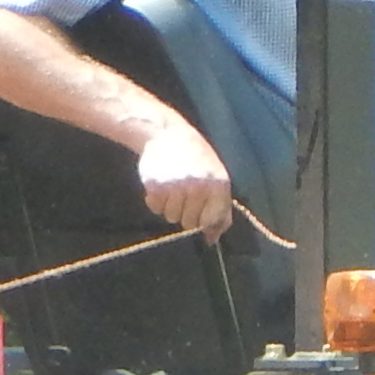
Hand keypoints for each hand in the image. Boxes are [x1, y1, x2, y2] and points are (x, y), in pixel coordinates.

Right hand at [134, 119, 235, 235]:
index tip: (199, 209)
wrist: (169, 135)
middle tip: (184, 194)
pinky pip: (155, 208)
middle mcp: (198, 187)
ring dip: (170, 207)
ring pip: (171, 217)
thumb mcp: (217, 179)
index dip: (203, 219)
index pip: (210, 220)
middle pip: (189, 222)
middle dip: (186, 213)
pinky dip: (156, 202)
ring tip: (173, 187)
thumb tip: (212, 239)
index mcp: (218, 185)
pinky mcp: (156, 186)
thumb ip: (220, 210)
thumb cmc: (198, 159)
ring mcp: (176, 186)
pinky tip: (161, 185)